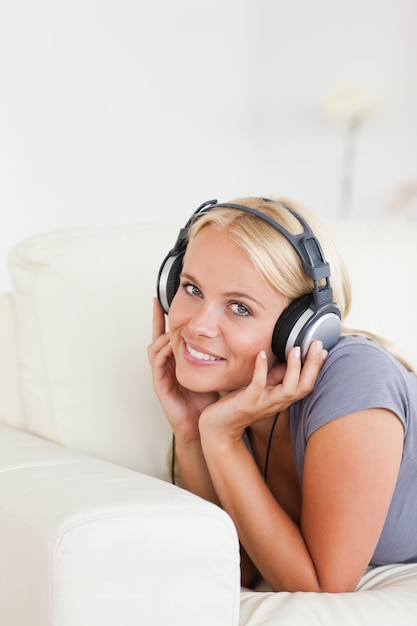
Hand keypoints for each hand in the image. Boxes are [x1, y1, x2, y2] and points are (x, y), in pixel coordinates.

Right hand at [147, 298, 218, 441]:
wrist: (205, 425)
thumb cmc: (208, 400)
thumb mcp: (215, 370)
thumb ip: (218, 353)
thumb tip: (235, 335)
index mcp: (177, 360)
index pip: (169, 334)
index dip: (165, 318)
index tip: (163, 299)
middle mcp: (167, 365)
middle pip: (156, 337)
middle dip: (156, 319)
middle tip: (156, 302)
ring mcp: (162, 375)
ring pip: (154, 349)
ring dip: (162, 336)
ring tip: (171, 328)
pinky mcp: (161, 386)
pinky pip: (157, 365)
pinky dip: (163, 353)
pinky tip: (171, 346)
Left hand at [198, 342, 326, 439]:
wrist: (219, 428)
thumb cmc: (239, 405)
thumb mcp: (262, 389)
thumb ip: (276, 377)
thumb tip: (290, 359)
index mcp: (282, 399)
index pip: (307, 385)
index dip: (317, 369)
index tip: (324, 350)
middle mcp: (277, 403)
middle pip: (304, 387)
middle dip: (313, 366)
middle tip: (317, 344)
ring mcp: (263, 404)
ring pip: (288, 389)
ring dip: (293, 368)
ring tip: (295, 349)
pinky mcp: (247, 403)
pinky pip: (258, 386)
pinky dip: (261, 369)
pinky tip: (261, 354)